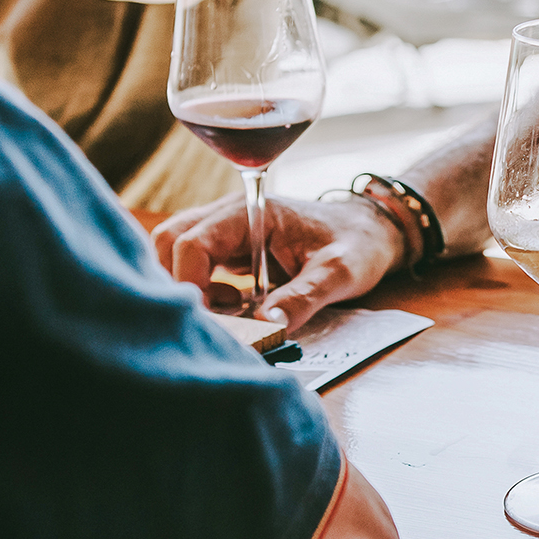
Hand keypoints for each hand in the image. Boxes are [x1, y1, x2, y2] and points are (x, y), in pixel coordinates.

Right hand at [152, 193, 404, 328]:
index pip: (193, 241)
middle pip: (169, 241)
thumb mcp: (339, 273)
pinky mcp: (228, 249)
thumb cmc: (357, 244)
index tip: (210, 319)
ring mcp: (225, 231)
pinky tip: (232, 307)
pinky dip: (201, 291)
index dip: (191, 283)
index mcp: (252, 211)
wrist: (369, 232)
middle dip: (178, 284)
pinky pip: (193, 265)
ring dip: (188, 288)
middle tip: (210, 320)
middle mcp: (229, 215)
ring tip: (227, 312)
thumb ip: (303, 298)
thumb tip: (264, 326)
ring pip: (174, 252)